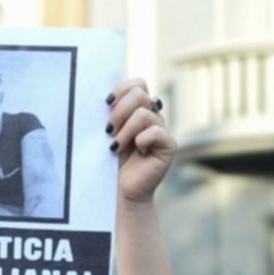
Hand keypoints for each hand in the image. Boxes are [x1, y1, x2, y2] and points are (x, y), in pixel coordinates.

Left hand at [107, 79, 174, 203]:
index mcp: (138, 109)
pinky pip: (156, 132)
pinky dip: (141, 141)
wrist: (119, 190)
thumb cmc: (108, 162)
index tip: (105, 104)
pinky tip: (137, 152)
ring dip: (125, 130)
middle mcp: (152, 116)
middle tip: (108, 130)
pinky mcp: (169, 145)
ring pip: (144, 113)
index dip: (121, 89)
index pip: (137, 84)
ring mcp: (162, 130)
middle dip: (119, 110)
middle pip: (140, 93)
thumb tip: (104, 96)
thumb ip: (108, 113)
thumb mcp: (104, 133)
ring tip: (115, 146)